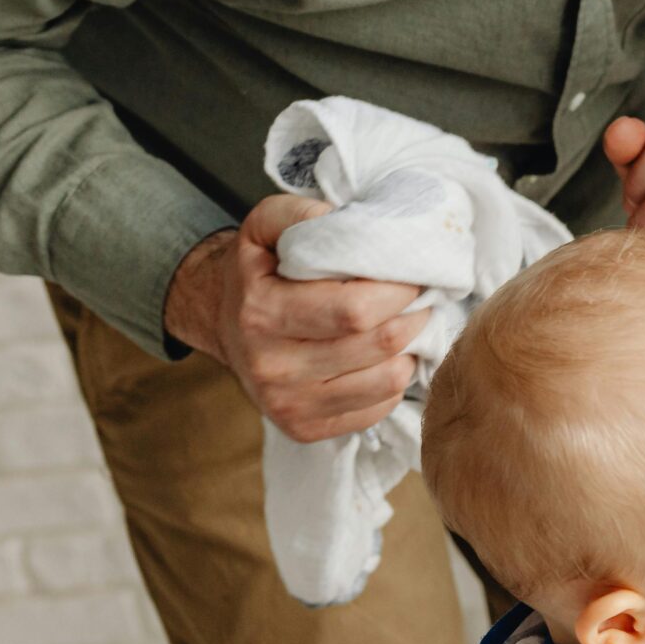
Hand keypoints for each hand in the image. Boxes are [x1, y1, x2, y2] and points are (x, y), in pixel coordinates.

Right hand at [164, 199, 428, 443]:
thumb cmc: (260, 271)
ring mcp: (287, 405)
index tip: (411, 273)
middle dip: (414, 315)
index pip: (355, 310)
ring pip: (388, 380)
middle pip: (378, 344)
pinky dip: (393, 379)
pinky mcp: (304, 429)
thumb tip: (343, 222)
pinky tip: (382, 355)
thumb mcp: (264, 228)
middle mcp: (270, 366)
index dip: (398, 290)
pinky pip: (379, 407)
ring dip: (412, 348)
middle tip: (421, 296)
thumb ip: (299, 214)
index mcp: (261, 313)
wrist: (223, 322)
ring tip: (405, 324)